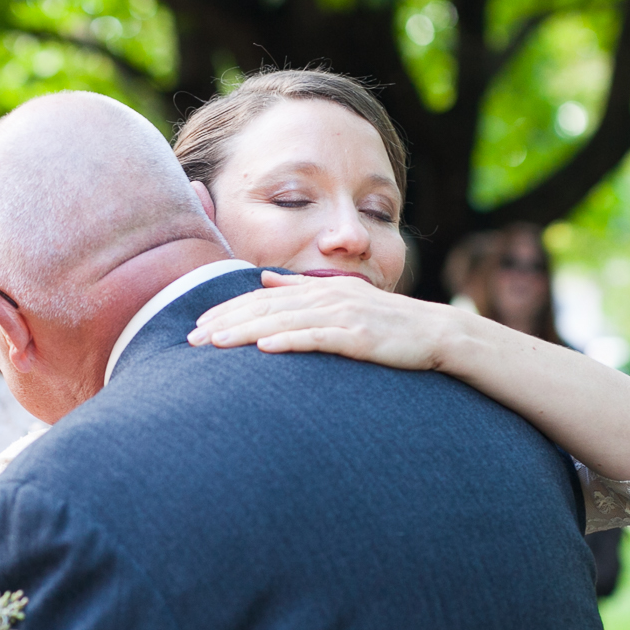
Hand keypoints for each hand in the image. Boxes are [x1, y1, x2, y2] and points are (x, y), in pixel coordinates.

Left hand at [189, 272, 451, 368]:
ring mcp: (344, 316)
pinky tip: (265, 350)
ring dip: (247, 332)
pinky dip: (291, 342)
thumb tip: (265, 279)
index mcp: (319, 289)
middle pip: (266, 308)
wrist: (438, 333)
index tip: (197, 326)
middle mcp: (327, 297)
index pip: (262, 299)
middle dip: (226, 322)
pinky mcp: (360, 337)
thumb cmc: (388, 322)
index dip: (228, 310)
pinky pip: (319, 339)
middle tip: (191, 339)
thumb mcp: (342, 297)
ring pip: (285, 322)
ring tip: (215, 344)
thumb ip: (302, 288)